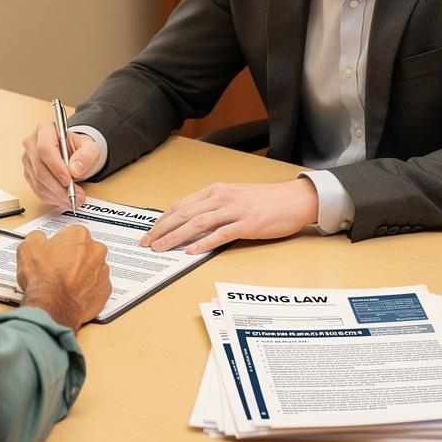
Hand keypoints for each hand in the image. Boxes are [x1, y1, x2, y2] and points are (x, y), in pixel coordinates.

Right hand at [16, 224, 110, 330]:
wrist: (51, 306)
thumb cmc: (43, 278)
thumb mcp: (28, 247)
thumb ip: (37, 237)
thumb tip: (38, 238)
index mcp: (79, 235)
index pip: (70, 234)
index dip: (59, 244)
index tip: (53, 253)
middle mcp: (96, 251)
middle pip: (84, 250)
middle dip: (73, 258)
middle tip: (58, 269)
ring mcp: (103, 271)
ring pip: (92, 269)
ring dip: (81, 274)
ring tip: (64, 284)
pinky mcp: (105, 291)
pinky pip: (96, 287)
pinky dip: (87, 290)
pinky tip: (73, 294)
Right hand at [22, 121, 99, 206]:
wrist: (75, 154)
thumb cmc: (80, 148)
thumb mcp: (91, 148)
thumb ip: (86, 155)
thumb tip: (75, 169)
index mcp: (45, 129)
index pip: (44, 149)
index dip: (56, 167)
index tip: (68, 180)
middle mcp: (32, 143)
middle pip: (40, 169)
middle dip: (59, 187)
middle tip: (75, 195)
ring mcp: (28, 159)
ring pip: (38, 182)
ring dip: (57, 195)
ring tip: (74, 198)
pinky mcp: (28, 173)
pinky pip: (37, 190)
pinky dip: (52, 197)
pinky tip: (64, 198)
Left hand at [141, 178, 318, 253]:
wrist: (294, 199)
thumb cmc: (265, 200)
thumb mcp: (234, 197)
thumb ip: (213, 207)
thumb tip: (190, 223)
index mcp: (216, 190)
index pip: (182, 204)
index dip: (163, 219)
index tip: (151, 231)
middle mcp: (222, 197)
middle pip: (184, 214)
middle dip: (163, 229)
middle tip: (148, 243)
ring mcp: (234, 210)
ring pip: (198, 223)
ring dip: (176, 237)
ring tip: (162, 248)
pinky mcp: (247, 224)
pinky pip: (221, 234)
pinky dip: (204, 243)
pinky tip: (191, 251)